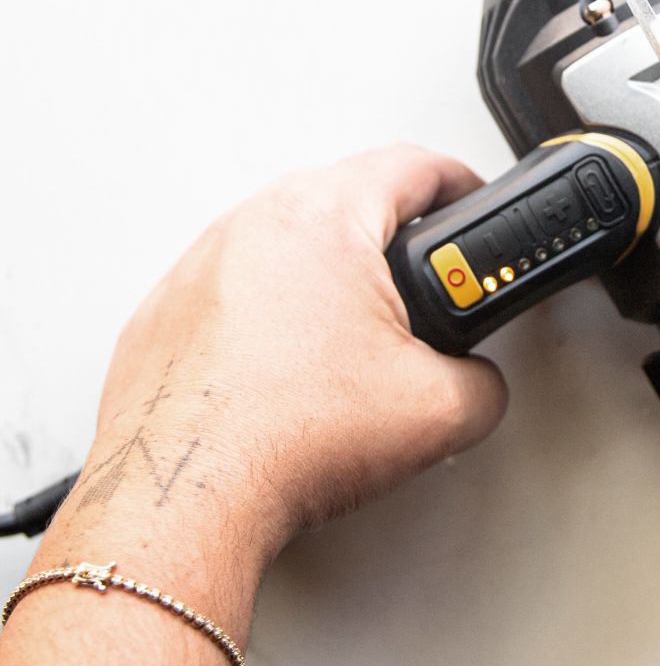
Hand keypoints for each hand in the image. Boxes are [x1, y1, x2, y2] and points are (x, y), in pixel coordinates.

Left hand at [7, 147, 504, 644]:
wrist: (185, 499)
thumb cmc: (281, 442)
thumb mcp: (440, 411)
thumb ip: (485, 380)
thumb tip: (479, 381)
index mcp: (324, 220)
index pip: (414, 165)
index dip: (463, 183)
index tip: (476, 204)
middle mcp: (253, 224)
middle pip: (347, 193)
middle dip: (399, 229)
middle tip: (429, 278)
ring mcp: (200, 264)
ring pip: (290, 238)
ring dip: (334, 268)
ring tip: (361, 332)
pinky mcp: (167, 310)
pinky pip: (239, 284)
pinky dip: (277, 308)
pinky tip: (297, 366)